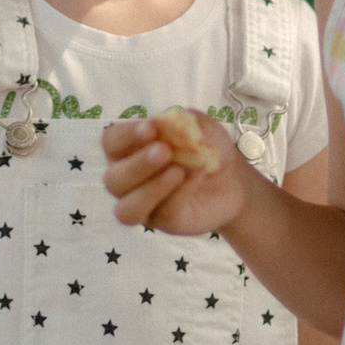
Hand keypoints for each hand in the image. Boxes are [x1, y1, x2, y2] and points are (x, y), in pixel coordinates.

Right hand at [102, 110, 252, 235]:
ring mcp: (143, 205)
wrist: (232, 179)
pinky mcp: (165, 222)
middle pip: (113, 180)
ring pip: (126, 209)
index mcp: (126, 150)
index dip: (127, 134)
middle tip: (165, 151)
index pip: (111, 142)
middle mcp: (127, 180)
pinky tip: (195, 176)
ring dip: (150, 189)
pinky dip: (179, 193)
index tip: (152, 127)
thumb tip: (165, 122)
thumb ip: (181, 122)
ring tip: (177, 171)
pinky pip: (163, 213)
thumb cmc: (204, 147)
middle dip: (138, 165)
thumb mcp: (199, 126)